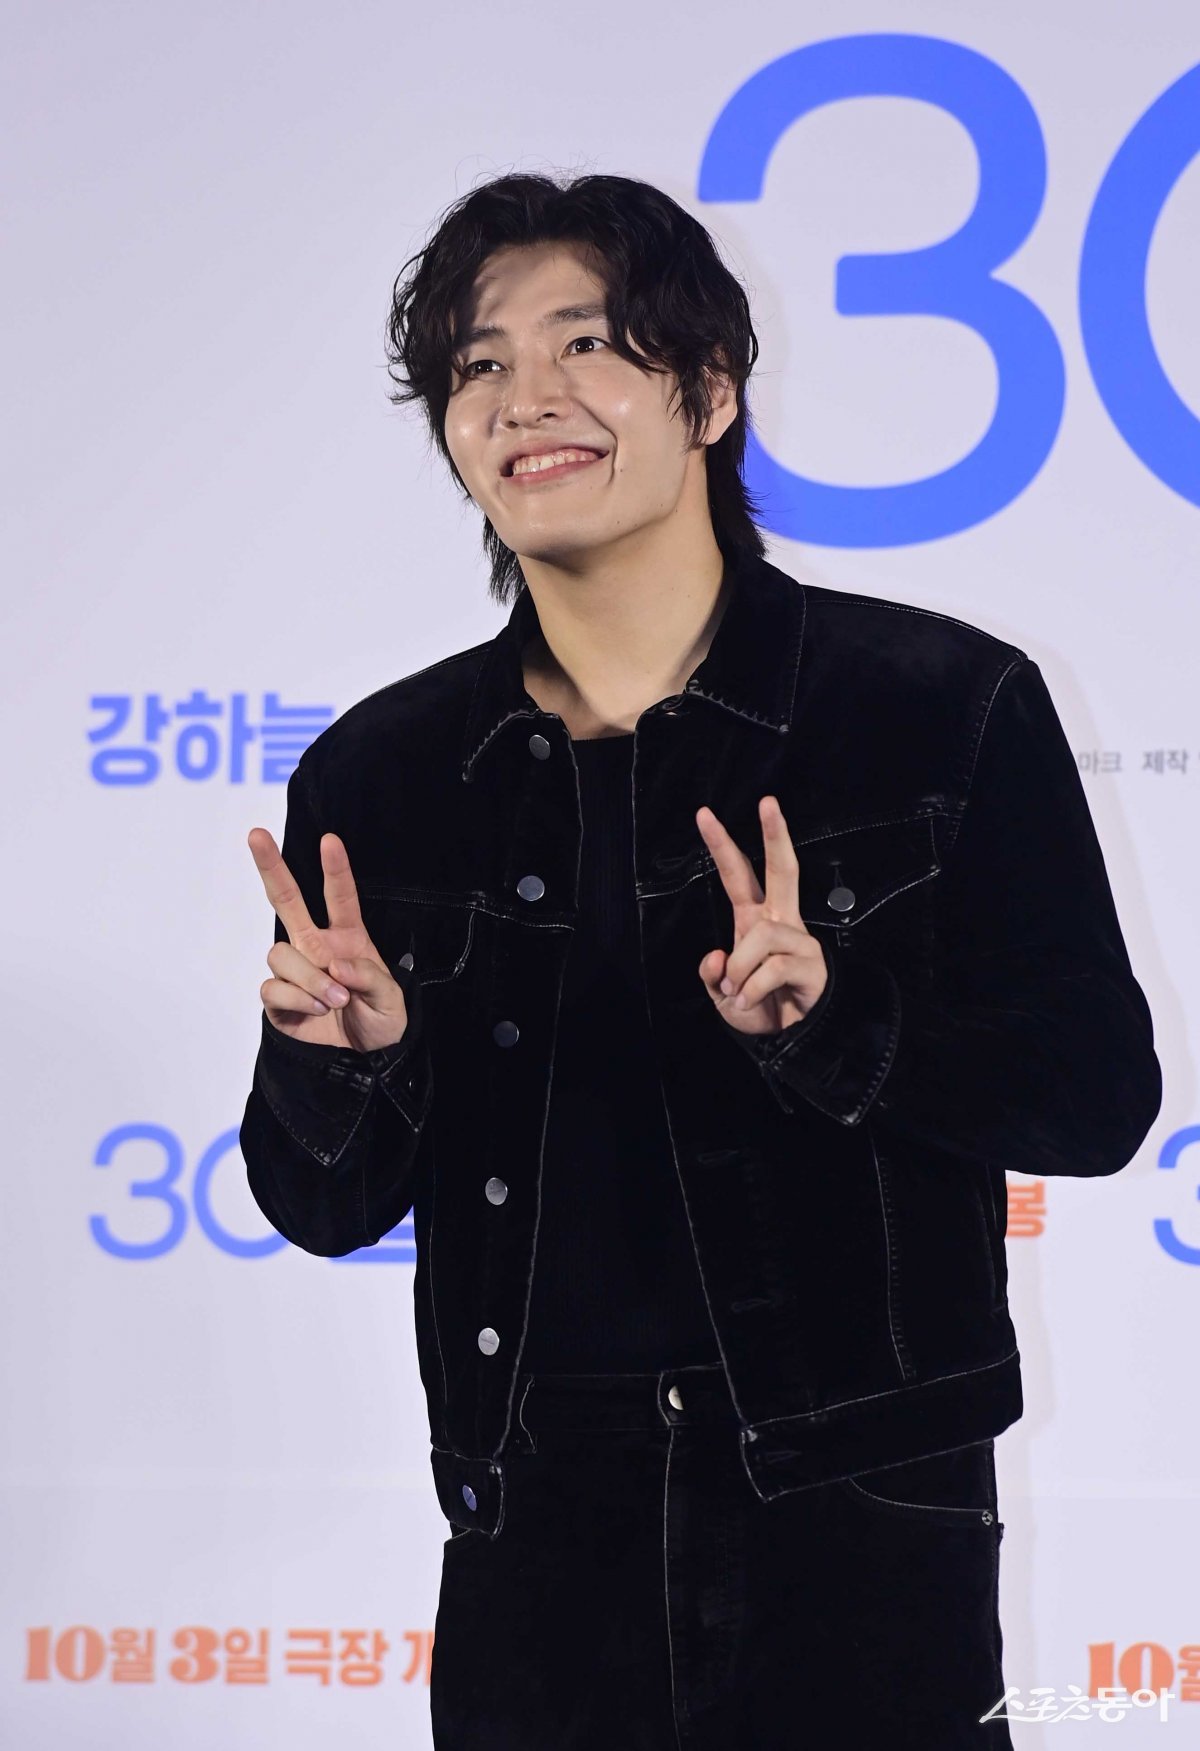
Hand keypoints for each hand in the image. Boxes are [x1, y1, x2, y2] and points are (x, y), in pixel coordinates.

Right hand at [247, 827, 408, 1052]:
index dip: (335, 869)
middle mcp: (316, 947)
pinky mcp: (279, 999)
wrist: (364, 1061)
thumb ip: (369, 978)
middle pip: (286, 899)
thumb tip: (337, 966)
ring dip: (308, 977)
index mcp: (348, 938)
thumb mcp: (391, 1000)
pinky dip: (296, 999)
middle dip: (271, 866)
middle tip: (256, 834)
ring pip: (280, 953)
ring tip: (334, 999)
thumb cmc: (381, 1022)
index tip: (330, 840)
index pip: (340, 897)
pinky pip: (273, 987)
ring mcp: (295, 970)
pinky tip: (316, 1010)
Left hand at [695, 795, 827, 1036]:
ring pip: (761, 936)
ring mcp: (799, 940)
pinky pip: (772, 969)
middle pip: (782, 870)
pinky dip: (752, 990)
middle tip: (768, 801)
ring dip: (740, 970)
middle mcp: (780, 921)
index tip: (703, 813)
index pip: (739, 875)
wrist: (788, 1041)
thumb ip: (712, 974)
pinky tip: (749, 1003)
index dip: (721, 846)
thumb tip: (718, 956)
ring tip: (736, 993)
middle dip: (775, 835)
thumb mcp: (721, 993)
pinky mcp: (812, 965)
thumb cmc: (756, 1008)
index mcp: (754, 919)